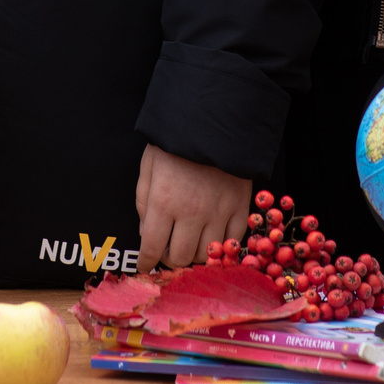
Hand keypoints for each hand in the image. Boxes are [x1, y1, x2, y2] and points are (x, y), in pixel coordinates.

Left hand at [133, 145, 251, 271]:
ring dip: (195, 254)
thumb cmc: (176, 140)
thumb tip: (146, 233)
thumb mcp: (148, 165)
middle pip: (180, 258)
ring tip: (190, 242)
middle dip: (169, 259)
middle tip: (168, 250)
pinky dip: (221, 245)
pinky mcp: (240, 207)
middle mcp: (191, 213)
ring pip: (206, 255)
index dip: (146, 262)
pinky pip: (232, 242)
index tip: (145, 265)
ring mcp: (219, 212)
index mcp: (163, 201)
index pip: (151, 248)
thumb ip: (144, 201)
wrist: (215, 118)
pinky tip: (213, 237)